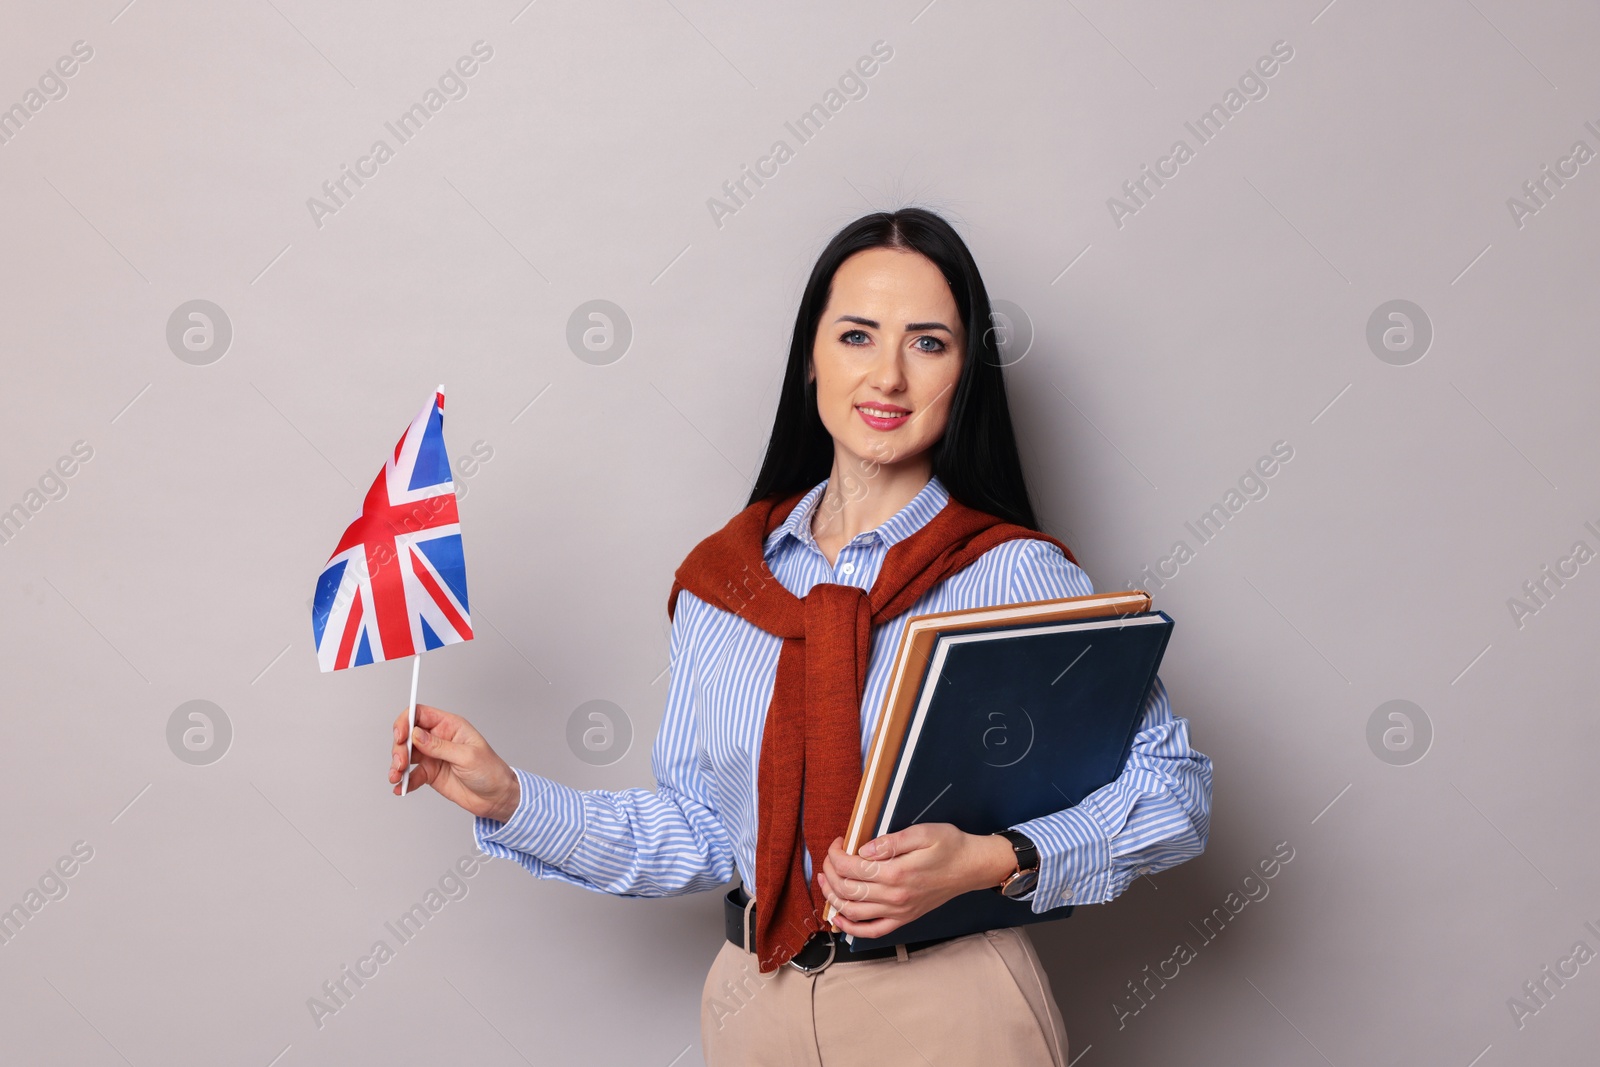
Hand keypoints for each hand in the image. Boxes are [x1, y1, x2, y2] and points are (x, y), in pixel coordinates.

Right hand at [388, 704, 519, 821]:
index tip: (400, 736)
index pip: (420, 714)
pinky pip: (411, 775)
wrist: (496, 797)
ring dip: (397, 765)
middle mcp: (438, 739)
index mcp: (450, 726)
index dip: (406, 721)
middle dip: (399, 748)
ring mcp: (433, 756)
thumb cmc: (490, 771)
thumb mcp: (467, 756)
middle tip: (400, 764)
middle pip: (408, 735)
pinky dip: (403, 781)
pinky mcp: (430, 774)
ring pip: (406, 755)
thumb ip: (440, 746)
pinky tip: (401, 788)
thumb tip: (416, 734)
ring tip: (397, 777)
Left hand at [817, 825, 1018, 938]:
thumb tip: (864, 849)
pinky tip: (839, 917)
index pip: (852, 867)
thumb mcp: (923, 832)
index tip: (837, 843)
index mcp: (897, 873)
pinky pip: (872, 931)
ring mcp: (898, 911)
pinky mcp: (903, 918)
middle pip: (847, 890)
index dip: (836, 854)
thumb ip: (891, 841)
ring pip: (853, 912)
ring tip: (826, 881)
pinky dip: (851, 927)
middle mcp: (895, 897)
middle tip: (830, 858)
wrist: (972, 867)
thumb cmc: (950, 846)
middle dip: (830, 872)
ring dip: (833, 897)